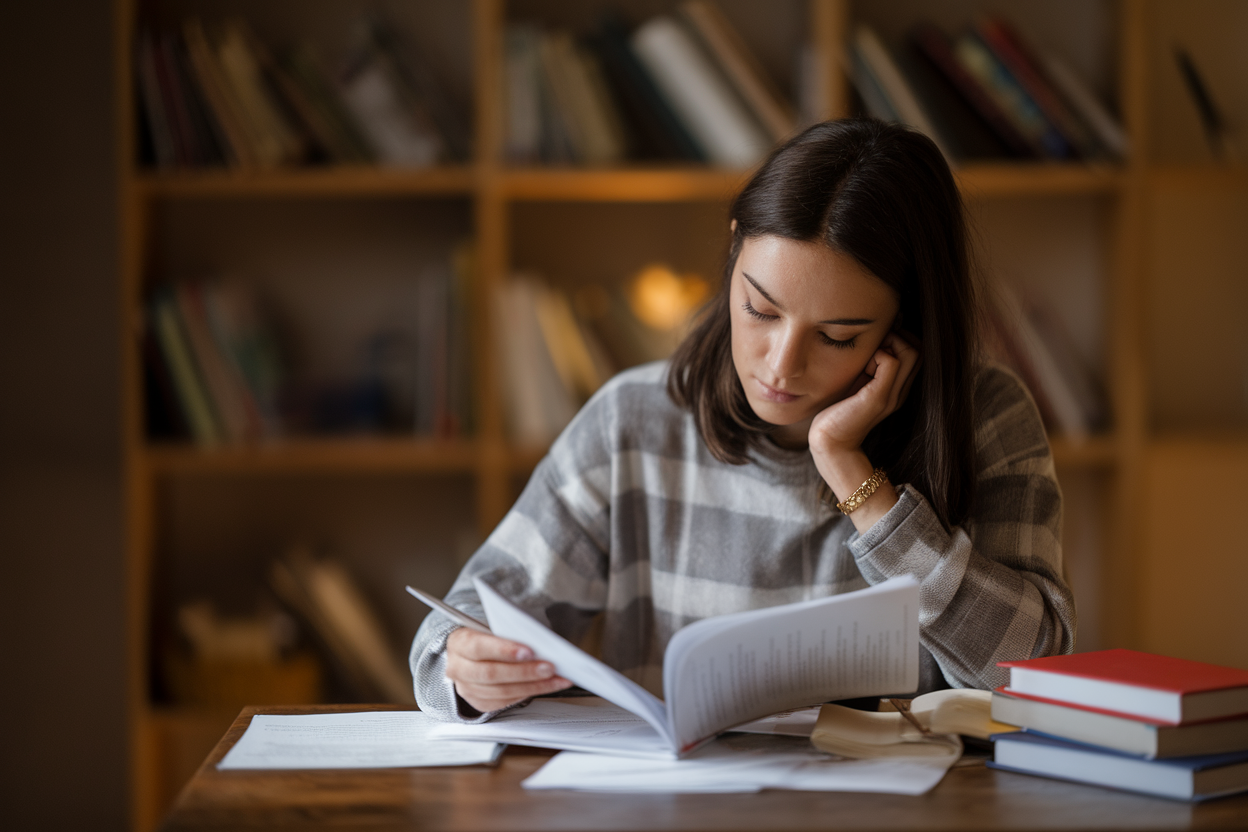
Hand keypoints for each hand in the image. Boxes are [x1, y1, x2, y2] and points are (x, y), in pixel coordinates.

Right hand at [445, 627, 572, 713]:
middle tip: (549, 667)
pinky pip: (505, 702)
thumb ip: (508, 633)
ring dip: (533, 686)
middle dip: (525, 672)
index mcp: (459, 643)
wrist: (466, 654)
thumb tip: (538, 641)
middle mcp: (459, 668)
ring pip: (502, 691)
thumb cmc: (483, 637)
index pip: (480, 647)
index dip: (505, 650)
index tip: (529, 651)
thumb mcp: (489, 627)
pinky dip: (527, 693)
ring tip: (556, 679)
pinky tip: (544, 686)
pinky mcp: (478, 702)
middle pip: (492, 674)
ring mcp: (467, 688)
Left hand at [808, 331, 919, 456]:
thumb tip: (874, 339)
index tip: (876, 346)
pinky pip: (891, 362)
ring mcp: (893, 395)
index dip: (900, 339)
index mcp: (897, 388)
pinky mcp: (879, 397)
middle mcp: (900, 391)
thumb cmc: (836, 412)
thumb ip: (868, 367)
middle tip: (873, 349)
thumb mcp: (856, 383)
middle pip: (919, 348)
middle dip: (897, 337)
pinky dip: (878, 355)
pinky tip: (863, 368)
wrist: (830, 443)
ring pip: (912, 351)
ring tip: (868, 359)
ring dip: (889, 344)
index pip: (917, 350)